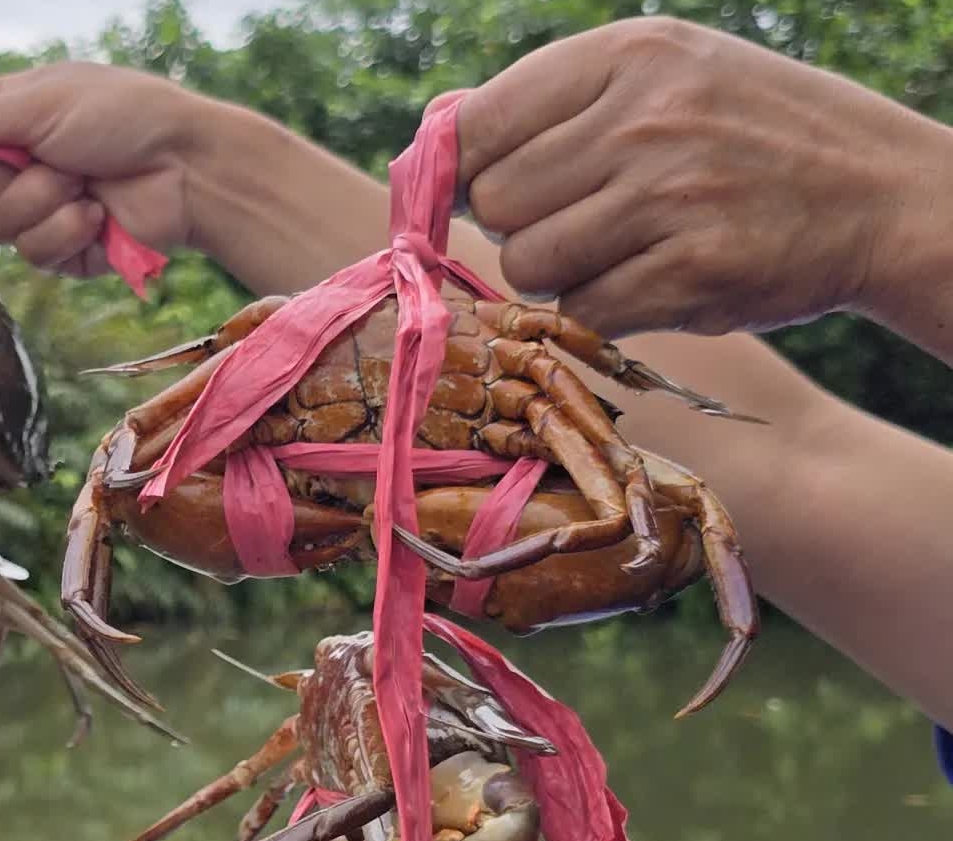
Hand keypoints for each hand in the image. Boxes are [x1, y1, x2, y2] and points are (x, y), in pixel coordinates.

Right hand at [0, 62, 208, 274]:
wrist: (190, 166)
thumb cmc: (123, 116)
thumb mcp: (41, 106)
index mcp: (1, 123)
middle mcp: (13, 167)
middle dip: (8, 185)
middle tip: (51, 163)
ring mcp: (38, 210)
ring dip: (45, 205)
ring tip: (84, 184)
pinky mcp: (63, 249)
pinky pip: (36, 256)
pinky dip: (68, 233)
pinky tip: (98, 215)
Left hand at [451, 16, 952, 338]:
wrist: (881, 194)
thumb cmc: (747, 133)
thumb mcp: (662, 75)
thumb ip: (549, 102)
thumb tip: (433, 133)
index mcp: (628, 56)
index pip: (474, 126)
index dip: (463, 171)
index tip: (486, 189)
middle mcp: (645, 119)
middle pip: (496, 204)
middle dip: (520, 224)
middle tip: (580, 218)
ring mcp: (670, 198)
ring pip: (527, 265)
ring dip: (557, 272)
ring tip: (621, 246)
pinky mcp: (691, 273)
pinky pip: (582, 310)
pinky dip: (603, 307)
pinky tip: (655, 277)